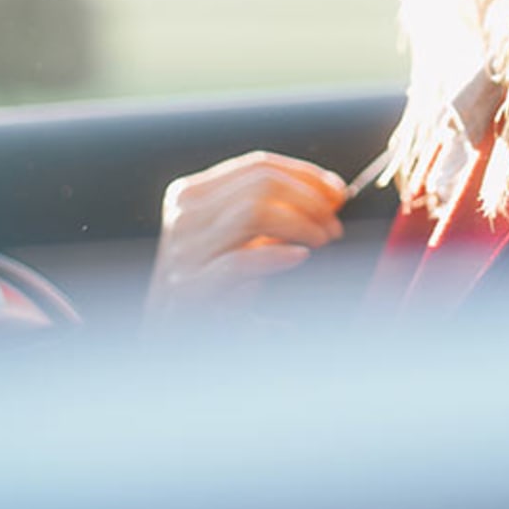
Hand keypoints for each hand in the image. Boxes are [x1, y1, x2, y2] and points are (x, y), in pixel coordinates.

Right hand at [146, 151, 346, 321]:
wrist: (171, 342)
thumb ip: (271, 212)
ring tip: (322, 239)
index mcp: (191, 195)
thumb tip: (329, 194)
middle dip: (310, 199)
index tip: (338, 192)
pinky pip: (239, 262)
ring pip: (253, 212)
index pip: (258, 165)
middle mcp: (184, 215)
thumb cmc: (212, 288)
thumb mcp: (236, 239)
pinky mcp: (190, 290)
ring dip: (301, 223)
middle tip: (334, 224)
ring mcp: (184, 252)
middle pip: (261, 184)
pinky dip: (276, 256)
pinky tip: (300, 257)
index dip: (306, 175)